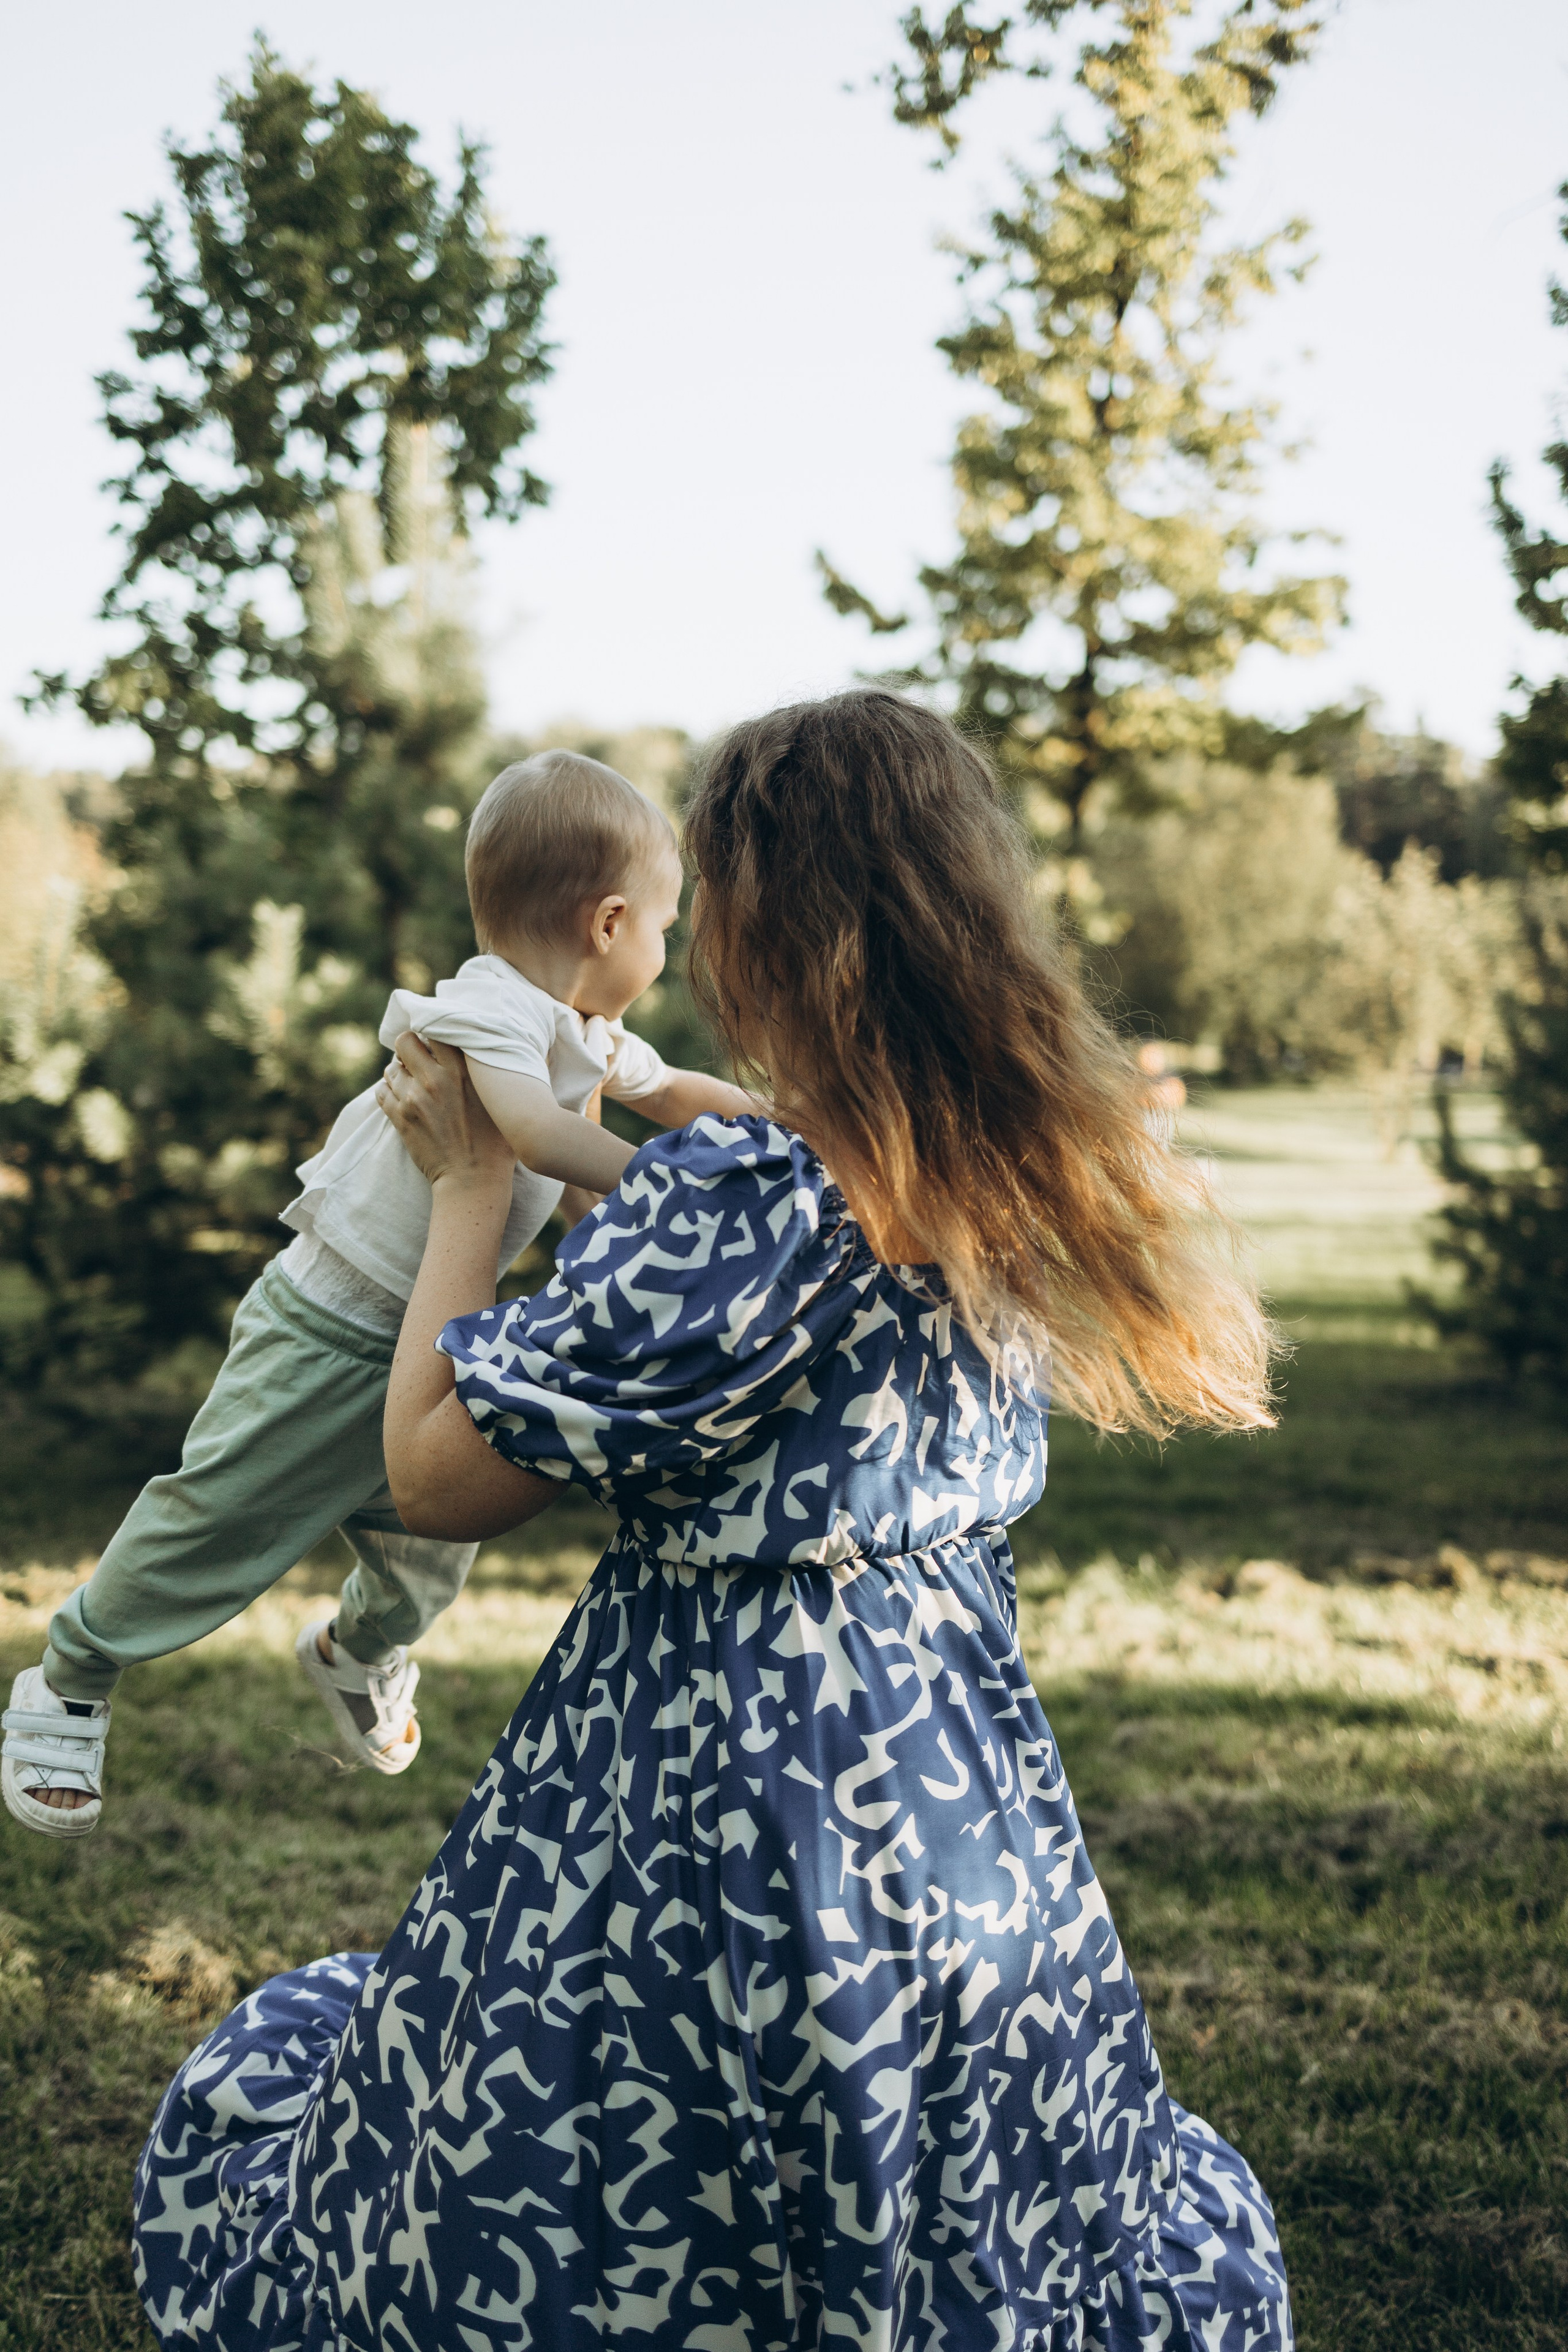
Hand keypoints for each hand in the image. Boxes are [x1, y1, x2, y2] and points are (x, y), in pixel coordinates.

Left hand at [377, 1033, 513, 1194]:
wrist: (473, 1180)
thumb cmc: (496, 1142)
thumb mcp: (501, 1100)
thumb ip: (489, 1072)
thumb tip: (488, 1051)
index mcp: (462, 1070)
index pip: (436, 1029)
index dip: (434, 1032)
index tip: (437, 1041)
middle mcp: (434, 1079)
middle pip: (405, 1041)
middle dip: (410, 1047)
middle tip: (419, 1059)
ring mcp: (413, 1099)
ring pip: (391, 1068)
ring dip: (400, 1072)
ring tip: (413, 1084)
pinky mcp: (399, 1119)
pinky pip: (381, 1092)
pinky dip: (389, 1092)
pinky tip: (403, 1099)